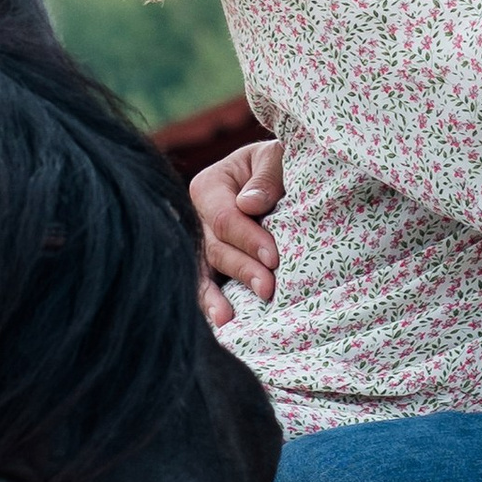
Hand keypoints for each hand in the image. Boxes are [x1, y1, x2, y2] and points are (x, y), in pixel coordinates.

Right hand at [190, 136, 282, 329]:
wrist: (284, 180)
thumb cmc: (282, 165)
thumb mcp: (277, 158)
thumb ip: (266, 176)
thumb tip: (248, 205)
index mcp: (208, 186)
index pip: (224, 217)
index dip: (247, 238)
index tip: (273, 256)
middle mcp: (198, 218)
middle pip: (215, 248)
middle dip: (242, 269)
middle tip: (268, 288)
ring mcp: (202, 246)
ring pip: (205, 272)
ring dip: (218, 296)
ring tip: (228, 317)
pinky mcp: (212, 268)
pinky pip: (207, 287)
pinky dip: (211, 304)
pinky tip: (220, 322)